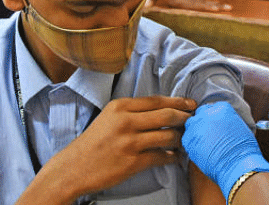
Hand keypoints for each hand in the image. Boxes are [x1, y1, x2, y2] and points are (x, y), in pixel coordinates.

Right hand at [31, 96, 197, 201]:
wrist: (74, 167)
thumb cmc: (93, 142)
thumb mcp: (109, 118)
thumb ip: (132, 112)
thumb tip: (162, 110)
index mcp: (120, 107)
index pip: (156, 100)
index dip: (178, 102)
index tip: (191, 104)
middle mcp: (126, 121)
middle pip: (166, 115)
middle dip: (185, 118)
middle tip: (194, 121)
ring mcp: (130, 142)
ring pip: (167, 136)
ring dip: (180, 139)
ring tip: (185, 140)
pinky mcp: (132, 162)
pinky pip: (161, 157)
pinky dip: (172, 156)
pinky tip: (175, 156)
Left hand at [183, 102, 268, 200]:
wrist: (237, 164)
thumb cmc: (244, 149)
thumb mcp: (240, 127)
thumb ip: (228, 121)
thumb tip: (223, 125)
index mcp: (222, 108)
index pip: (213, 108)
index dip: (215, 118)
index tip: (216, 126)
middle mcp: (207, 113)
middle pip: (201, 113)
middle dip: (204, 122)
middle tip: (209, 134)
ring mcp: (196, 125)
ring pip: (191, 124)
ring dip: (195, 131)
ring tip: (203, 143)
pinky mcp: (188, 139)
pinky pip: (186, 138)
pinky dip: (191, 143)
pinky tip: (200, 151)